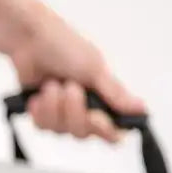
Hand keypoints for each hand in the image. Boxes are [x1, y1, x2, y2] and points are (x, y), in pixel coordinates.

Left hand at [6, 0, 144, 142]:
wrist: (29, 39)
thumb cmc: (64, 46)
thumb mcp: (94, 68)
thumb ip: (115, 94)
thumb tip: (141, 109)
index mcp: (103, 98)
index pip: (113, 130)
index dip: (106, 131)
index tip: (96, 117)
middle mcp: (85, 108)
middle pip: (83, 133)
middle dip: (73, 111)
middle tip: (69, 87)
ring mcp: (62, 112)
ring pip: (61, 131)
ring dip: (54, 106)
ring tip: (52, 83)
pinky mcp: (42, 113)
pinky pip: (43, 127)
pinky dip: (40, 109)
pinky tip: (38, 94)